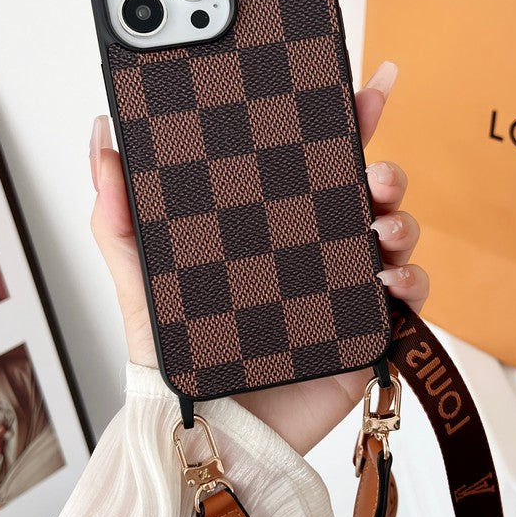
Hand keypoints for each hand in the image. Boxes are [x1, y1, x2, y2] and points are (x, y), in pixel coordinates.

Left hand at [90, 62, 428, 454]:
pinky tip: (390, 282)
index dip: (345, 122)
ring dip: (403, 221)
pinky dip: (413, 282)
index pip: (315, 162)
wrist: (207, 430)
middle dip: (384, 172)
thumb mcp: (140, 274)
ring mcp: (345, 289)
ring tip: (383, 230)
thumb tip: (102, 137)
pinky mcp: (367, 331)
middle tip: (375, 175)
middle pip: (367, 193)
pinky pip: (410, 298)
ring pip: (396, 236)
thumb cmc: (176, 354)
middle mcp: (316, 249)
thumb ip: (119, 212)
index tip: (364, 86)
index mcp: (274, 225)